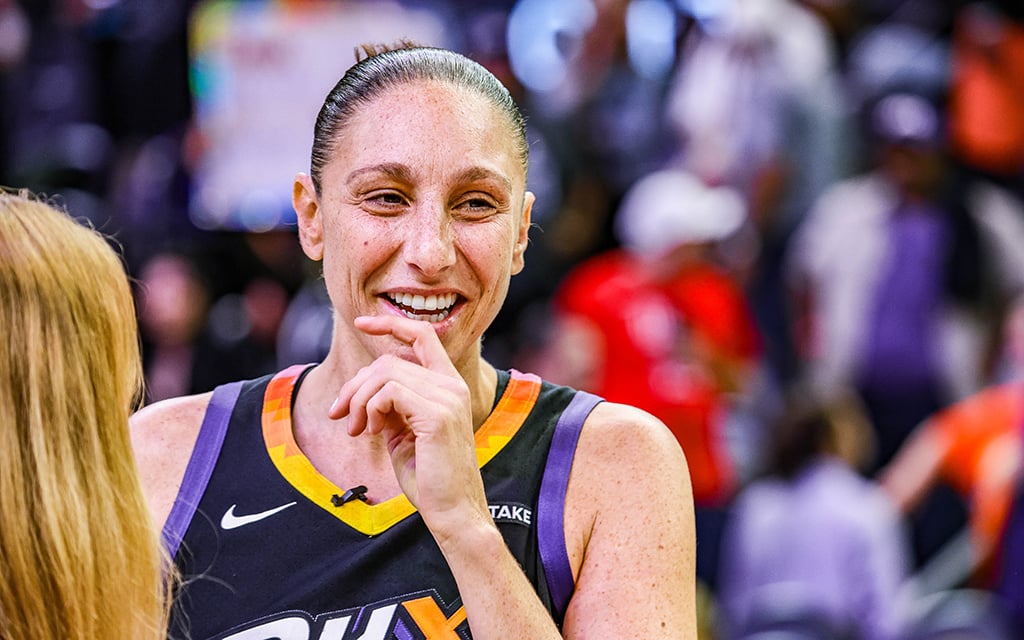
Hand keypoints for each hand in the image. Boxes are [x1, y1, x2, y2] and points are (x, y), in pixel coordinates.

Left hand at [328, 315, 488, 533]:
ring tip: (357, 429)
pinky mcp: (437, 414)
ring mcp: (447, 398)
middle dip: (355, 386)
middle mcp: (452, 386)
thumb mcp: (405, 432)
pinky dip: (370, 409)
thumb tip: (362, 392)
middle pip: (389, 361)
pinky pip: (388, 392)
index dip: (390, 325)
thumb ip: (392, 405)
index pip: (422, 336)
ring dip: (359, 401)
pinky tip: (372, 432)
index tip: (361, 324)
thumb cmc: (429, 477)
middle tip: (341, 415)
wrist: (452, 511)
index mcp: (449, 386)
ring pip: (385, 374)